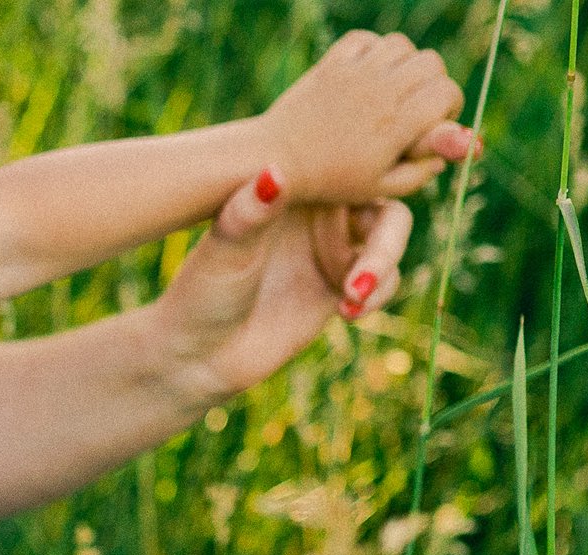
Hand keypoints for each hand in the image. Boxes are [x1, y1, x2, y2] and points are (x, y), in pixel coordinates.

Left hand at [154, 173, 413, 405]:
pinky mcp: (341, 287)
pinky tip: (348, 313)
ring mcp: (334, 250)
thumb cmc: (201, 293)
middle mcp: (321, 214)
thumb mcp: (223, 251)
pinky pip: (384, 281)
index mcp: (297, 188)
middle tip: (361, 278)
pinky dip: (379, 293)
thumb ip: (250, 212)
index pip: (353, 166)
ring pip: (389, 243)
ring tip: (352, 297)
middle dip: (387, 240)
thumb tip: (275, 172)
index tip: (383, 198)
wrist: (198, 354)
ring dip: (382, 267)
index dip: (382, 173)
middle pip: (384, 206)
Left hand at [253, 31, 473, 204]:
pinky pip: (365, 39)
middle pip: (431, 63)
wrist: (273, 161)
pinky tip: (365, 73)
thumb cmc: (328, 181)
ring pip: (401, 45)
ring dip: (403, 63)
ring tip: (391, 87)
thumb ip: (420, 171)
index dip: (450, 105)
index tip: (435, 121)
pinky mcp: (331, 64)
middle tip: (415, 103)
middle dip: (432, 81)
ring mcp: (354, 74)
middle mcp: (380, 93)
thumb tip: (451, 153)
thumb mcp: (379, 187)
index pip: (447, 92)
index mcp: (396, 125)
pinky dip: (372, 50)